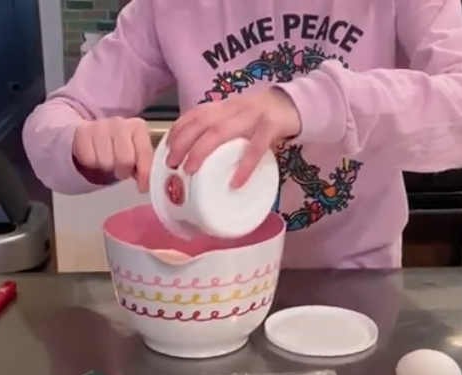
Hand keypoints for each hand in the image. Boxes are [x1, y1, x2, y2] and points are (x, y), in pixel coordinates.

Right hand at [72, 117, 154, 191]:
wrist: (92, 134)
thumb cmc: (118, 147)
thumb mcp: (135, 154)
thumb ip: (143, 167)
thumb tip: (144, 185)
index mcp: (137, 127)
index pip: (144, 152)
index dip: (145, 173)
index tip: (143, 187)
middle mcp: (119, 123)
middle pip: (125, 160)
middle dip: (122, 171)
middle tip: (119, 170)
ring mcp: (100, 126)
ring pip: (106, 162)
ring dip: (106, 168)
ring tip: (107, 162)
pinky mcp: (83, 132)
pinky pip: (89, 161)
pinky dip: (92, 164)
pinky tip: (94, 157)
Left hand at [166, 88, 300, 187]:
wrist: (295, 104)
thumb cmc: (262, 118)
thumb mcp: (238, 118)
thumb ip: (221, 130)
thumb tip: (197, 157)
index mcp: (225, 107)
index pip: (195, 114)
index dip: (178, 130)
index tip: (166, 149)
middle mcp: (234, 108)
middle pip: (202, 122)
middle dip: (183, 142)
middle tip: (172, 164)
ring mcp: (253, 115)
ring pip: (221, 130)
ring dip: (202, 150)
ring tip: (191, 171)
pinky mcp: (272, 125)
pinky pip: (256, 147)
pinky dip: (244, 165)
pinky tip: (235, 182)